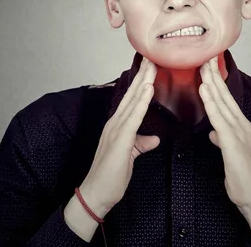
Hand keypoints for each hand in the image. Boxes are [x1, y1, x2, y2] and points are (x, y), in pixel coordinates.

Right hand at [78, 56, 159, 215]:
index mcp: (118, 125)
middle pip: (131, 94)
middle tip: (152, 57)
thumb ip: (141, 144)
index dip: (141, 82)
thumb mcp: (130, 155)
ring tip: (152, 66)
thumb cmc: (111, 176)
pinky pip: (133, 117)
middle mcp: (115, 123)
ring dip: (143, 82)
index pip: (132, 99)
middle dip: (143, 75)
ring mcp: (115, 130)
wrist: (96, 194)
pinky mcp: (120, 139)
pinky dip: (141, 102)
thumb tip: (154, 139)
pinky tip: (148, 89)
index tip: (150, 67)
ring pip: (132, 101)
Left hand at [199, 56, 250, 212]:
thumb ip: (223, 140)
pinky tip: (204, 91)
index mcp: (240, 127)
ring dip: (212, 84)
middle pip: (225, 96)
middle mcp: (241, 125)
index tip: (207, 67)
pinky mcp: (233, 143)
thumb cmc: (244, 179)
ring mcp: (239, 133)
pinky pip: (219, 119)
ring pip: (222, 103)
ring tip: (203, 67)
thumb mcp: (230, 155)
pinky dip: (211, 104)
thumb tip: (214, 133)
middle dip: (214, 75)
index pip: (225, 100)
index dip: (216, 82)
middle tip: (205, 56)